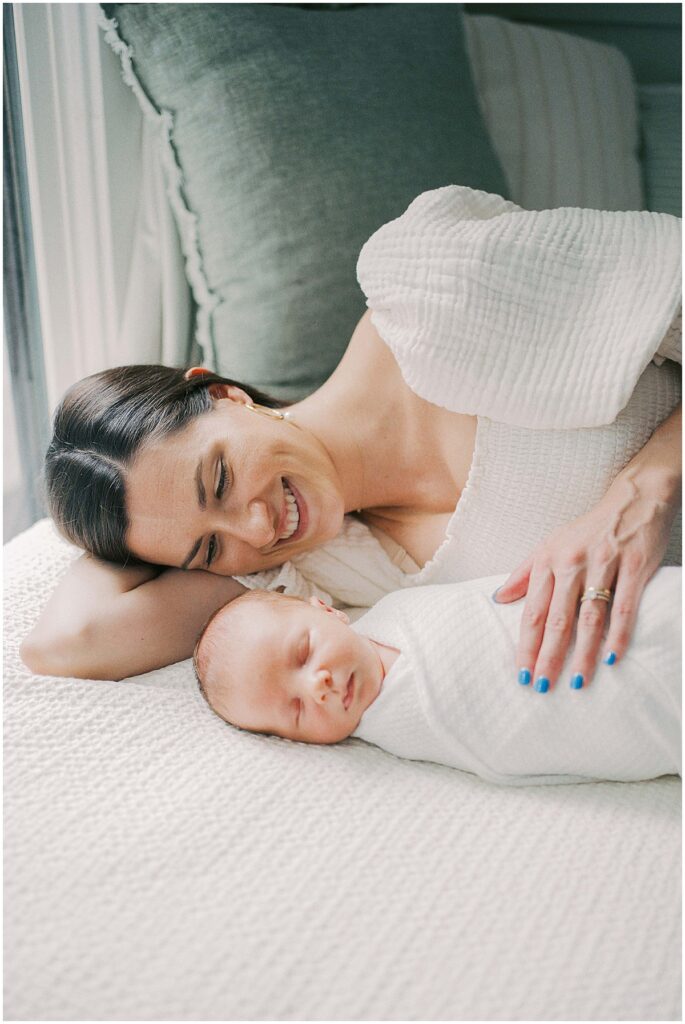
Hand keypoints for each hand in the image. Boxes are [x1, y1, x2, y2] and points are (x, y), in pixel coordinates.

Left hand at [493, 470, 678, 690]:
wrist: (634, 497)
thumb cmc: (589, 528)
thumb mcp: (551, 544)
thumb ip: (524, 573)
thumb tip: (498, 599)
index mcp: (548, 560)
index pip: (533, 611)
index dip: (526, 644)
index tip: (521, 672)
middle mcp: (571, 562)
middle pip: (556, 618)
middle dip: (547, 655)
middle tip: (541, 686)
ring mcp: (603, 562)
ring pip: (589, 616)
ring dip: (582, 652)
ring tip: (576, 681)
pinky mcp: (634, 564)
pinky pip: (624, 605)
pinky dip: (619, 633)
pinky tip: (613, 657)